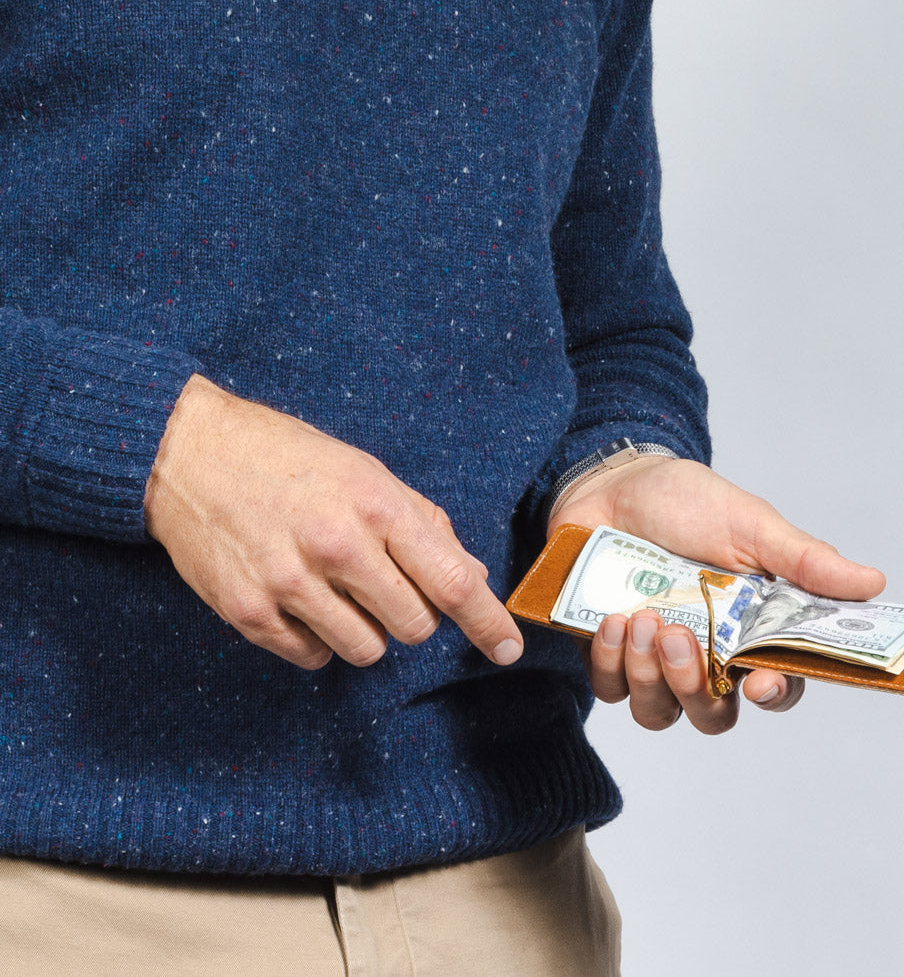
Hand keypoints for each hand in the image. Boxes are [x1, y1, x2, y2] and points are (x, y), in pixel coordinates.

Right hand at [144, 375, 522, 669]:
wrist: (189, 453)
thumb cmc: (287, 459)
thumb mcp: (366, 472)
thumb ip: (423, 524)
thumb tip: (471, 576)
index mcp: (375, 505)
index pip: (452, 580)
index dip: (487, 622)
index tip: (507, 648)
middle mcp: (337, 546)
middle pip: (414, 627)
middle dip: (412, 616)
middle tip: (383, 584)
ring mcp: (289, 583)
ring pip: (366, 650)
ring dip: (365, 630)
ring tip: (337, 590)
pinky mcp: (249, 612)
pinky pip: (314, 657)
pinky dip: (319, 639)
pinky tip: (301, 600)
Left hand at [549, 456, 885, 730]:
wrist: (613, 483)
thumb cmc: (685, 502)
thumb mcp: (748, 524)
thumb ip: (803, 561)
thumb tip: (873, 584)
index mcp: (750, 629)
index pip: (777, 684)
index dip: (774, 696)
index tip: (759, 683)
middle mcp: (704, 654)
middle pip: (712, 716)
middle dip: (695, 689)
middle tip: (680, 637)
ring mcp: (653, 659)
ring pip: (657, 712)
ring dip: (648, 674)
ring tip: (641, 618)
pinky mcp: (608, 654)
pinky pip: (610, 688)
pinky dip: (610, 660)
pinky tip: (612, 617)